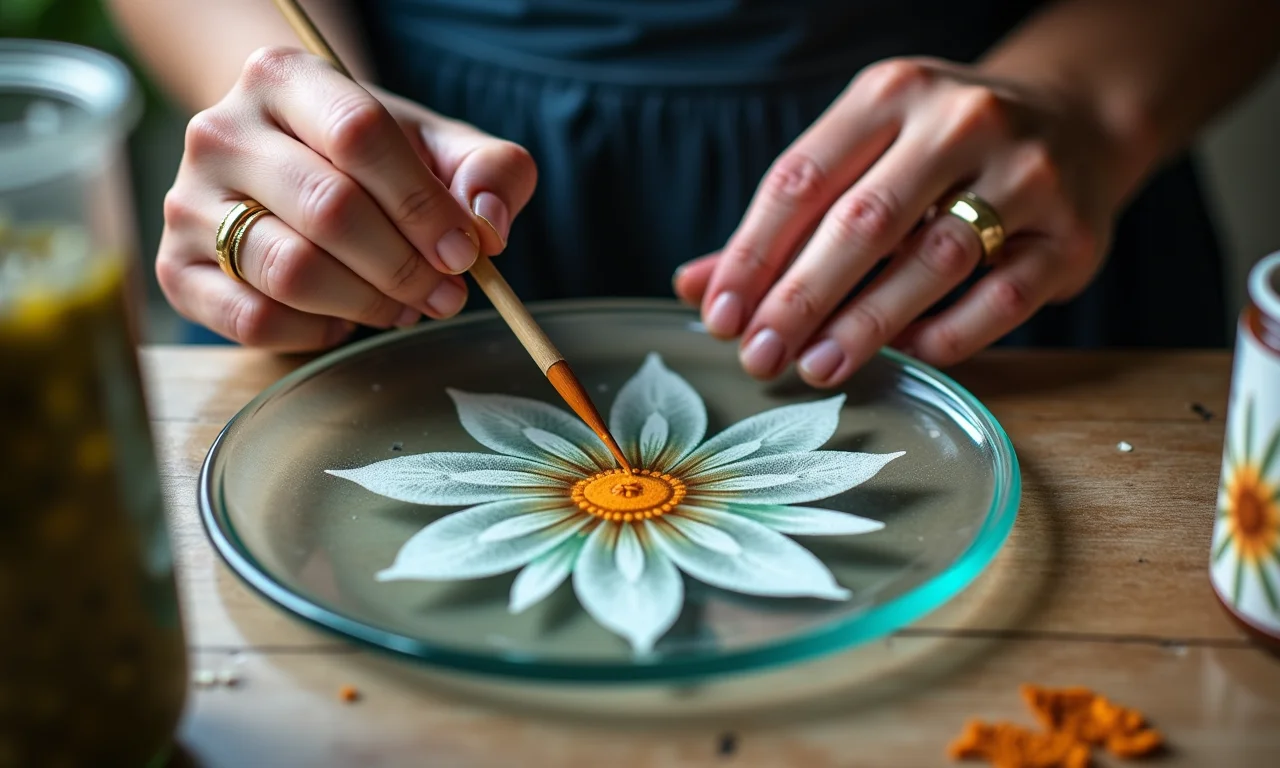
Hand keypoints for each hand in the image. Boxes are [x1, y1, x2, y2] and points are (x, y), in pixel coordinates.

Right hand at [158, 47, 536, 350]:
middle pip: (329, 208)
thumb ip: (488, 171)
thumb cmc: (373, 160)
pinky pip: (255, 320)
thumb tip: (489, 226)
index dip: (422, 203)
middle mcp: (220, 131)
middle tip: (446, 294)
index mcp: (283, 77)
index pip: (360, 133)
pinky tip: (342, 318)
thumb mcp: (437, 148)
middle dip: (405, 265)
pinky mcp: (176, 270)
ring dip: (367, 303)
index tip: (464, 251)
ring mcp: (187, 202)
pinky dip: (316, 331)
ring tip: (404, 306)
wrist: (289, 167)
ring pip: (291, 270)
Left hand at [676, 57, 1121, 385]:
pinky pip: (1002, 300)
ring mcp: (1027, 176)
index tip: (719, 315)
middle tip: (758, 356)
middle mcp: (961, 122)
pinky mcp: (1071, 236)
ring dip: (866, 324)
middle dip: (800, 297)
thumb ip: (785, 221)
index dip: (752, 254)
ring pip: (933, 260)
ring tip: (816, 367)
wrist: (1078, 121)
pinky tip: (908, 355)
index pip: (802, 178)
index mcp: (891, 94)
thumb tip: (695, 285)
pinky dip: (948, 334)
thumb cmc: (942, 149)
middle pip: (863, 221)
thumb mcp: (865, 152)